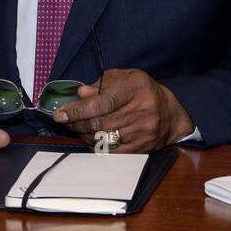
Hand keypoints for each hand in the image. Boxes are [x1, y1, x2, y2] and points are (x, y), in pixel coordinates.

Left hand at [51, 68, 193, 152]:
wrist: (170, 113)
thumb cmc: (141, 92)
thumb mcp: (123, 79)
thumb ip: (100, 84)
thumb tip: (80, 94)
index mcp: (135, 87)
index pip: (101, 102)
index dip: (78, 110)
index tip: (60, 115)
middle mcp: (142, 109)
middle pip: (99, 123)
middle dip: (77, 124)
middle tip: (66, 122)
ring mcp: (143, 130)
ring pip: (103, 139)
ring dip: (85, 135)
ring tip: (81, 128)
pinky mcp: (143, 147)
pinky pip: (112, 152)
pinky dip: (97, 147)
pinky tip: (93, 139)